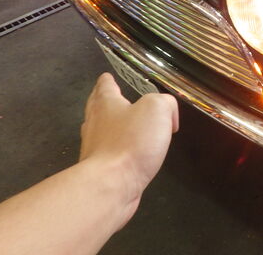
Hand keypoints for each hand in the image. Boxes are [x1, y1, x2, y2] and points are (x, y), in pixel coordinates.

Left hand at [80, 73, 178, 211]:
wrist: (111, 184)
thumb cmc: (132, 141)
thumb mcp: (157, 110)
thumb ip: (166, 103)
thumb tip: (168, 114)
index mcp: (106, 104)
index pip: (105, 86)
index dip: (108, 80)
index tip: (108, 76)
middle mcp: (95, 123)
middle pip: (96, 106)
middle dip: (103, 100)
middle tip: (112, 97)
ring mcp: (94, 147)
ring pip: (100, 130)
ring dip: (109, 125)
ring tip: (122, 125)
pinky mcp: (100, 169)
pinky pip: (108, 152)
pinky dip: (116, 148)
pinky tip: (127, 153)